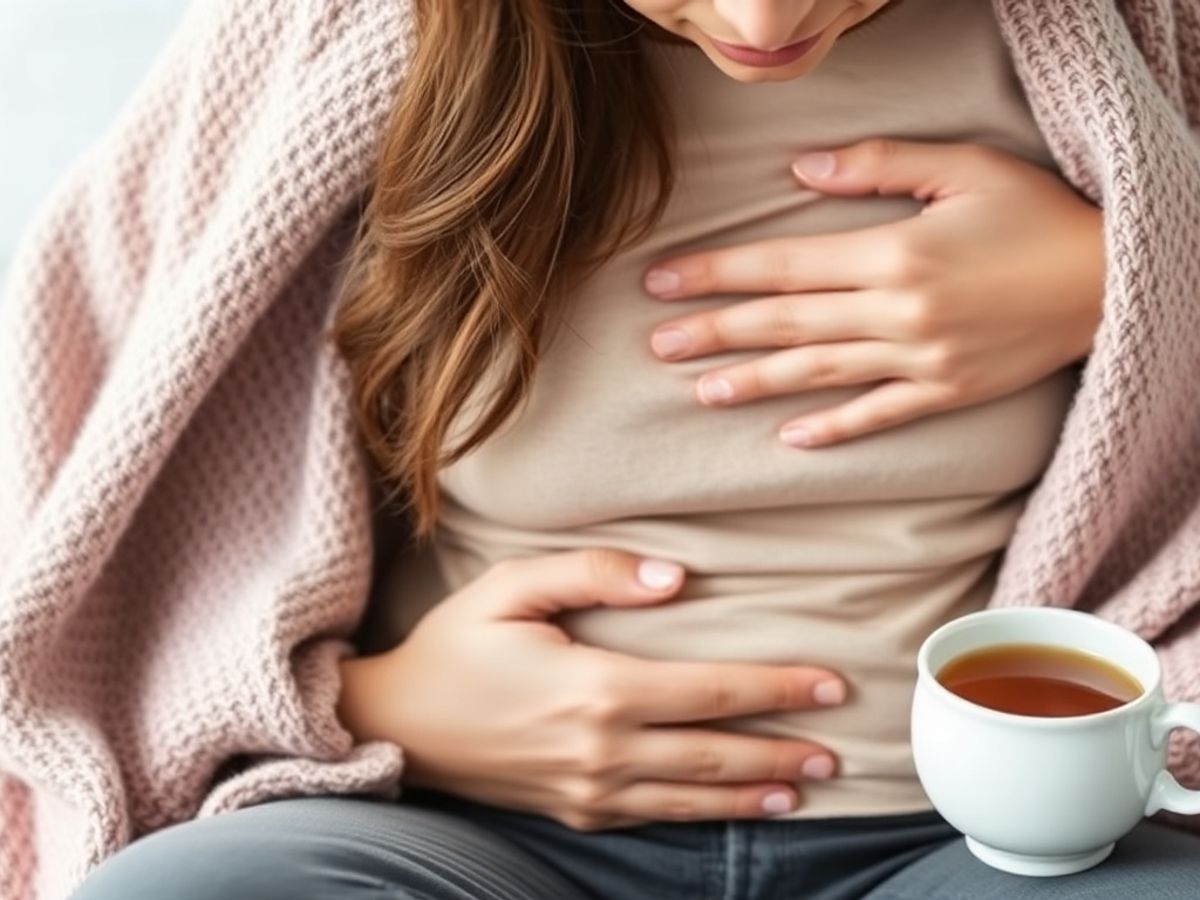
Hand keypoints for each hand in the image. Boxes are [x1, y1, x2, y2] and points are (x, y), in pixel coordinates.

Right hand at [337, 549, 845, 829]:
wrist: (397, 724)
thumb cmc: (454, 646)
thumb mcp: (512, 587)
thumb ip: (595, 573)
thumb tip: (676, 579)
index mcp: (597, 688)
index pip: (711, 690)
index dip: (776, 687)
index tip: (829, 684)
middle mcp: (603, 749)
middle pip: (717, 753)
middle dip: (783, 747)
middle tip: (838, 745)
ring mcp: (590, 791)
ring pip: (695, 797)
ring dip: (757, 791)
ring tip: (807, 783)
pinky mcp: (576, 812)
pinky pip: (657, 818)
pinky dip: (706, 815)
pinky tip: (738, 808)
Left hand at [645, 138, 1104, 447]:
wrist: (1115, 281)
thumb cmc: (1038, 214)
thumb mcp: (962, 167)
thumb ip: (876, 167)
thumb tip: (798, 170)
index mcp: (893, 254)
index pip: (782, 266)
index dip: (718, 274)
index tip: (663, 281)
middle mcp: (898, 313)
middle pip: (786, 324)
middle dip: (715, 331)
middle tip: (657, 344)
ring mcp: (921, 360)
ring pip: (818, 374)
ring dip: (755, 382)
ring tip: (701, 390)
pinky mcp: (948, 393)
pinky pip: (879, 415)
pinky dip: (834, 428)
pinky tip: (789, 440)